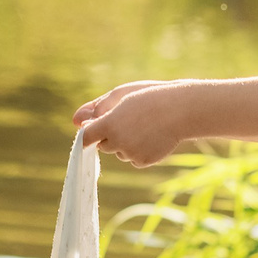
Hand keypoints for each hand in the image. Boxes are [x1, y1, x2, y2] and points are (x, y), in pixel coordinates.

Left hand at [73, 81, 191, 166]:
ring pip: (120, 152)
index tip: (94, 130)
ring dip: (126, 143)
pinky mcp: (143, 162)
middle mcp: (117, 142)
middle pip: (103, 145)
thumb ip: (97, 109)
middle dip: (111, 136)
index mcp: (109, 124)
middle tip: (130, 121)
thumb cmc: (148, 97)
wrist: (181, 110)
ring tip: (145, 127)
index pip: (86, 137)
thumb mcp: (120, 95)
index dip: (90, 133)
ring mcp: (131, 154)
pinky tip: (152, 137)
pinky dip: (139, 151)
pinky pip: (134, 159)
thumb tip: (76, 123)